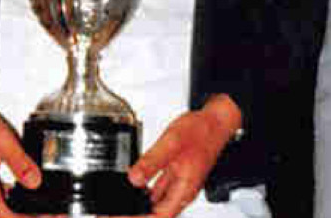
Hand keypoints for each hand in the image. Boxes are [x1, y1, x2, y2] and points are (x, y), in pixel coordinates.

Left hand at [128, 95, 241, 217]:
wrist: (215, 121)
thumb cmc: (201, 131)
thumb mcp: (171, 143)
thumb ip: (152, 161)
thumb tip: (134, 178)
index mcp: (184, 189)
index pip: (159, 216)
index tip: (120, 216)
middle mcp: (183, 190)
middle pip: (157, 213)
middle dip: (136, 213)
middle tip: (116, 211)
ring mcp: (181, 183)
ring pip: (157, 202)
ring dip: (140, 203)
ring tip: (121, 202)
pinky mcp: (178, 175)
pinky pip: (159, 188)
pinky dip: (146, 190)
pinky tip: (136, 184)